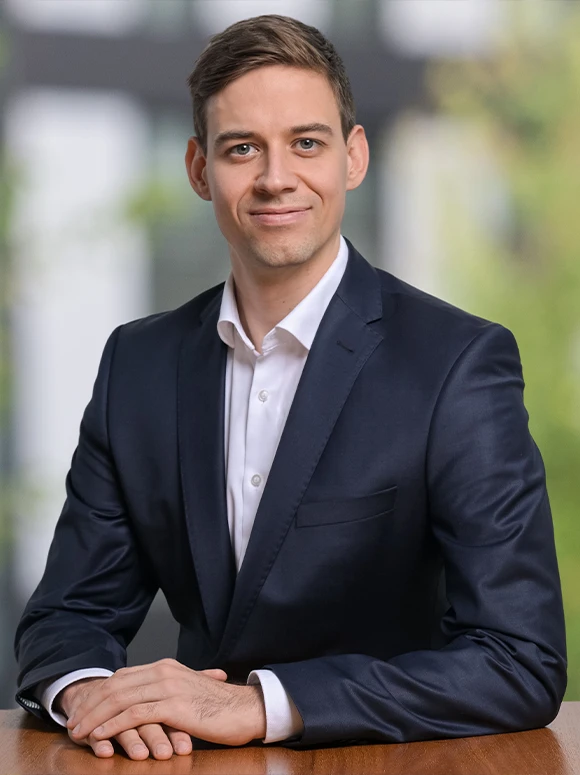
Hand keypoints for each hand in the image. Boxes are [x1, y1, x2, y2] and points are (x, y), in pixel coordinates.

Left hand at [66, 659, 266, 748]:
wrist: (245, 708)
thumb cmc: (219, 707)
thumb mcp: (188, 693)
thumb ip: (166, 693)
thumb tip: (146, 702)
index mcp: (166, 667)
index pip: (122, 677)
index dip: (99, 694)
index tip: (83, 710)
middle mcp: (164, 672)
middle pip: (115, 686)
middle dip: (90, 705)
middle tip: (73, 723)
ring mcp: (168, 687)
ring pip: (120, 699)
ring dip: (95, 717)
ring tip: (79, 732)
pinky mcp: (173, 706)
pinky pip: (134, 714)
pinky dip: (113, 724)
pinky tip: (100, 735)